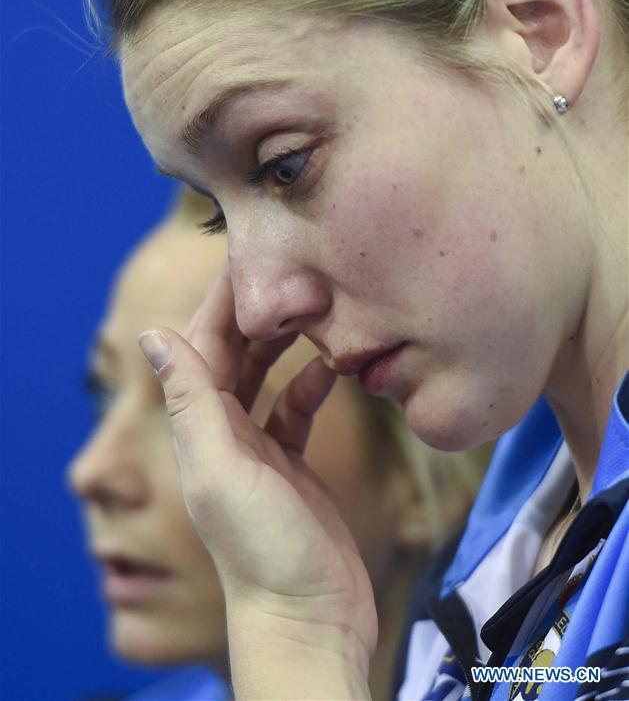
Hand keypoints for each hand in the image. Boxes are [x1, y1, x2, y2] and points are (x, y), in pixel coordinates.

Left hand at [138, 264, 376, 687]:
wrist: (309, 617)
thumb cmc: (265, 551)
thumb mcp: (224, 470)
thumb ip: (192, 402)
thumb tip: (152, 334)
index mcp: (201, 429)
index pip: (206, 345)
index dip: (222, 299)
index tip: (244, 252)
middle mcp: (225, 433)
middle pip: (235, 353)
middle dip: (255, 310)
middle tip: (287, 266)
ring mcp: (260, 448)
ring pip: (267, 376)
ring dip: (284, 341)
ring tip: (311, 304)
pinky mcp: (293, 464)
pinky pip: (296, 407)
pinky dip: (311, 382)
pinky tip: (332, 363)